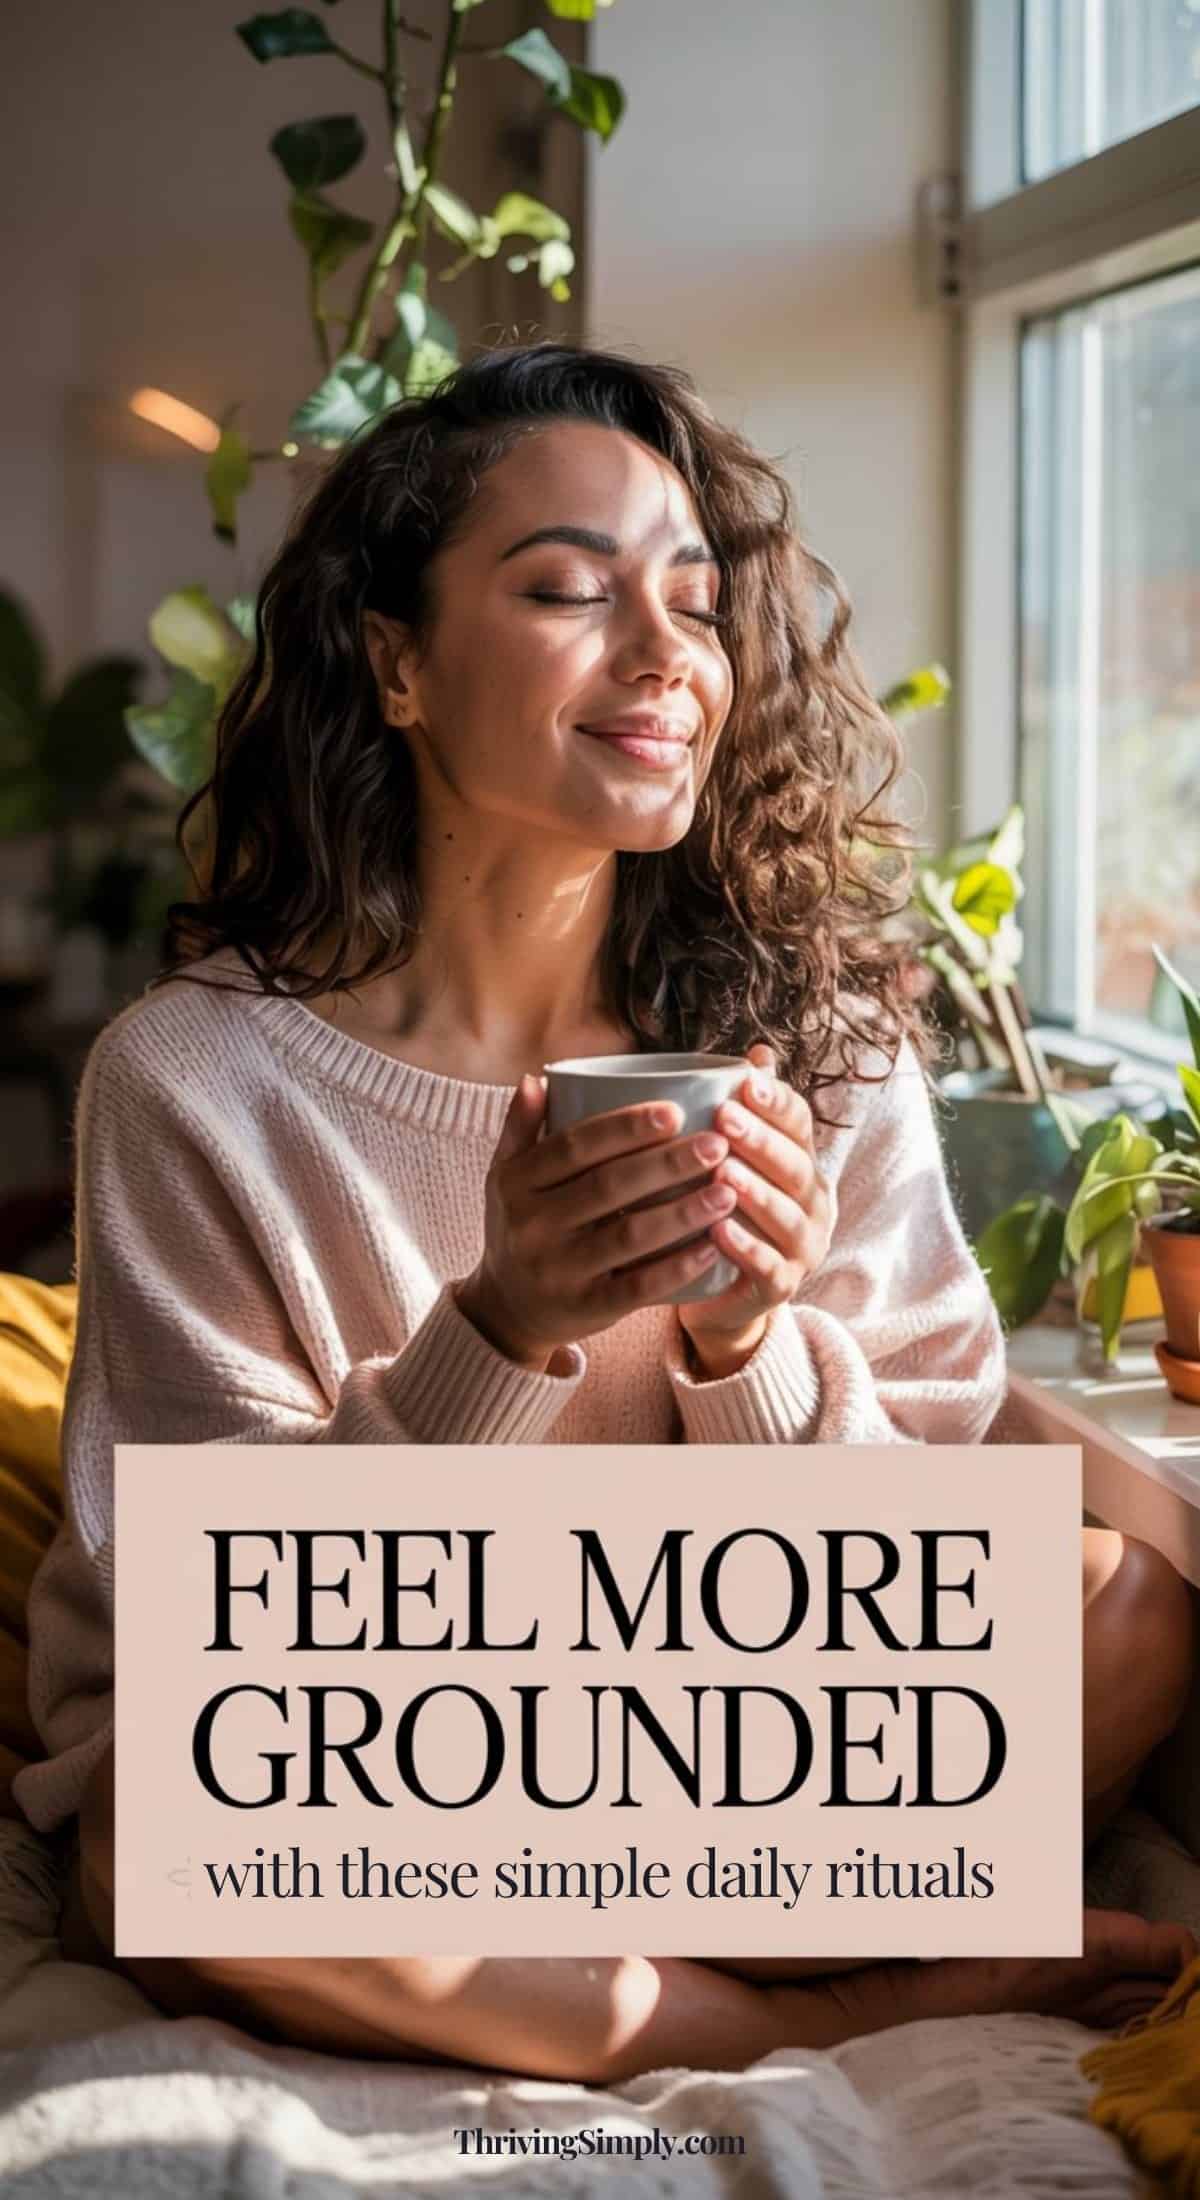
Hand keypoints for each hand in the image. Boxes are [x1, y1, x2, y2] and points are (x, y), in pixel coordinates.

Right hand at [456, 1075, 741, 1370]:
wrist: (506, 1310)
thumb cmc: (521, 1226)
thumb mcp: (505, 1177)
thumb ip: (520, 1128)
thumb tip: (537, 1079)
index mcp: (515, 1183)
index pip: (574, 1146)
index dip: (625, 1128)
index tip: (675, 1111)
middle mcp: (531, 1225)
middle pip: (608, 1186)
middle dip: (667, 1163)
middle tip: (717, 1145)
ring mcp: (557, 1270)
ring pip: (628, 1236)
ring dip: (682, 1212)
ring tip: (727, 1190)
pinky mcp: (584, 1308)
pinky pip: (636, 1288)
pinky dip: (675, 1268)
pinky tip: (712, 1247)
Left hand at [677, 1042, 831, 1373]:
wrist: (715, 1292)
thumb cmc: (719, 1211)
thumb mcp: (727, 1158)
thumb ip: (741, 1111)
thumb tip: (757, 1050)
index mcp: (802, 1163)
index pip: (801, 1125)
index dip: (777, 1103)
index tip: (746, 1081)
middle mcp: (813, 1203)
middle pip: (796, 1166)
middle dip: (762, 1141)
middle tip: (725, 1118)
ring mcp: (803, 1248)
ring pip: (786, 1217)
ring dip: (756, 1194)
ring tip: (722, 1174)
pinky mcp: (781, 1288)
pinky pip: (769, 1268)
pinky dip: (746, 1250)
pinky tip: (718, 1233)